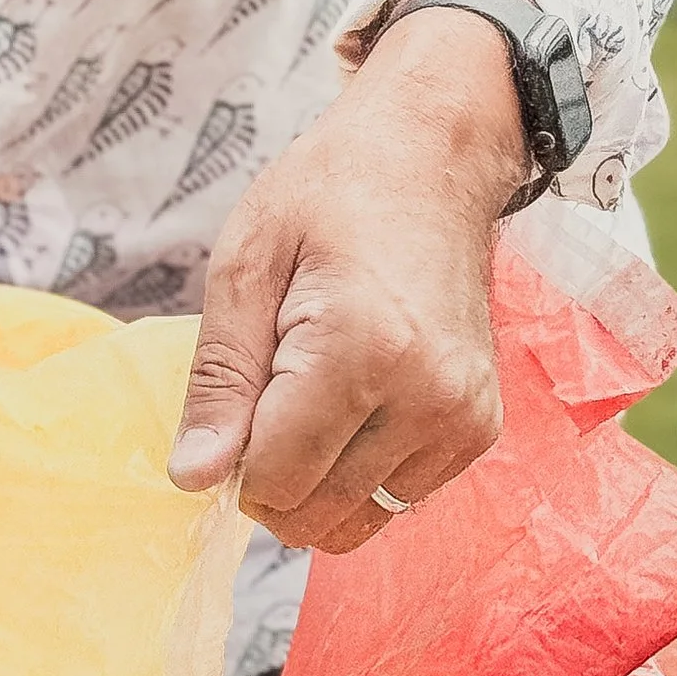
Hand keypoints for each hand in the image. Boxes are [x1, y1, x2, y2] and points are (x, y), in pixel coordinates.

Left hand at [169, 6, 527, 550]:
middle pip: (317, 511)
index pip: (276, 479)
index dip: (231, 463)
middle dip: (271, 477)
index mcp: (359, 352)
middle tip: (267, 395)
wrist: (431, 159)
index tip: (231, 407)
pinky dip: (363, 472)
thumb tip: (194, 478)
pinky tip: (356, 402)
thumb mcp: (244, 265)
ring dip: (319, 479)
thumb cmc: (329, 195)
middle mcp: (427, 398)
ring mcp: (463, 418)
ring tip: (314, 392)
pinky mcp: (481, 427)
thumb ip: (219, 379)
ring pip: (359, 516)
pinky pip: (401, 497)